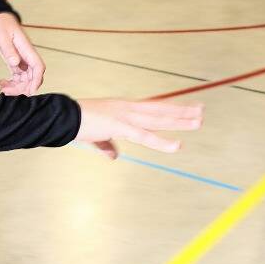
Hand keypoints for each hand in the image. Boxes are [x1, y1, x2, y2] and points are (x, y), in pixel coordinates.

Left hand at [0, 12, 44, 94]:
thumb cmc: (0, 24)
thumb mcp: (2, 37)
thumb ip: (9, 50)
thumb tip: (15, 63)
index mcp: (26, 49)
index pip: (38, 66)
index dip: (37, 80)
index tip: (31, 91)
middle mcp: (26, 56)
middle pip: (32, 76)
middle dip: (23, 87)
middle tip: (8, 93)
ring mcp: (22, 59)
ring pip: (25, 78)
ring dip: (16, 87)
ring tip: (2, 89)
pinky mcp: (15, 61)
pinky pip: (18, 76)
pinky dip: (12, 83)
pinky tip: (2, 83)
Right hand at [75, 97, 204, 159]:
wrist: (63, 118)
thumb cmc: (77, 124)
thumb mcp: (97, 136)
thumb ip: (107, 145)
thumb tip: (114, 156)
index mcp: (124, 108)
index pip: (153, 107)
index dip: (170, 108)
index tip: (188, 108)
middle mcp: (128, 108)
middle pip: (160, 110)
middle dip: (182, 111)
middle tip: (201, 111)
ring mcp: (126, 115)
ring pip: (158, 119)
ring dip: (179, 121)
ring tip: (198, 122)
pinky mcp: (120, 126)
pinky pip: (146, 136)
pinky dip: (162, 141)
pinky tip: (177, 145)